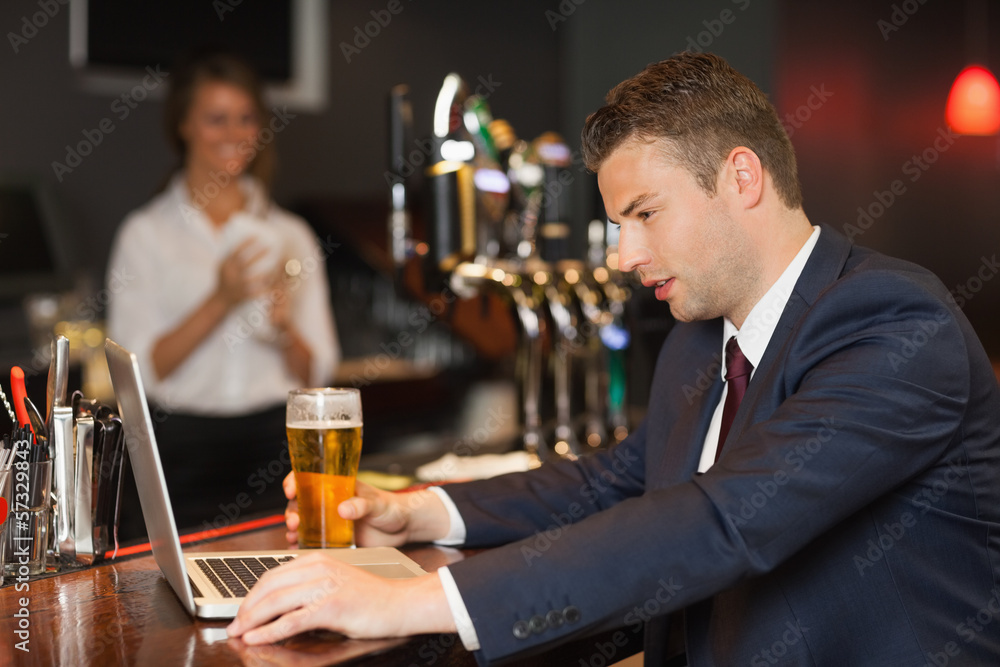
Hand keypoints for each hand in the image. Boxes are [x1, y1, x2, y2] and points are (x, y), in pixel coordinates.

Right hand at [216, 238, 271, 306]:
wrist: (220, 300)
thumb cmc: (224, 279)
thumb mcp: (223, 266)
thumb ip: (231, 255)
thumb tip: (241, 239)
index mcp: (225, 266)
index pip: (235, 252)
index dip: (245, 243)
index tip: (256, 236)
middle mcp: (230, 275)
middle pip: (245, 263)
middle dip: (257, 254)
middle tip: (269, 247)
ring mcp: (236, 286)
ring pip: (252, 279)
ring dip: (264, 273)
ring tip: (276, 266)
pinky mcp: (243, 296)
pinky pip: (256, 293)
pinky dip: (265, 289)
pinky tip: (274, 284)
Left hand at [226, 553, 454, 643]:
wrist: (399, 604)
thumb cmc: (370, 598)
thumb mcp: (335, 582)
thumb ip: (308, 586)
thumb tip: (277, 603)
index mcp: (318, 560)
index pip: (273, 574)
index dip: (251, 594)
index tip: (240, 610)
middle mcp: (319, 568)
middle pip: (269, 586)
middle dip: (246, 607)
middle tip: (234, 624)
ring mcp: (325, 586)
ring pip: (276, 602)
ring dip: (251, 620)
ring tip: (239, 632)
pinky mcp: (331, 607)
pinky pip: (291, 620)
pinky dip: (269, 631)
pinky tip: (257, 638)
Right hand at [283, 474, 449, 546]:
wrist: (403, 527)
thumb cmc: (391, 507)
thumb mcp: (377, 503)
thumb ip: (362, 505)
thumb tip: (344, 509)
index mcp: (338, 486)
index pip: (310, 477)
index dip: (295, 480)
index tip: (291, 489)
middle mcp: (330, 502)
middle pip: (301, 502)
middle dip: (292, 510)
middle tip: (294, 521)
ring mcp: (330, 520)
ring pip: (303, 521)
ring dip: (294, 528)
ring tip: (294, 535)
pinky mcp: (334, 538)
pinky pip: (312, 540)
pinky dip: (302, 544)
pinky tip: (298, 547)